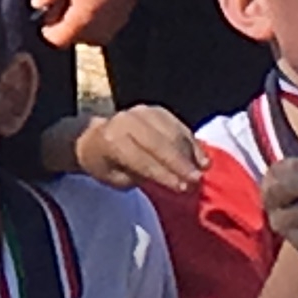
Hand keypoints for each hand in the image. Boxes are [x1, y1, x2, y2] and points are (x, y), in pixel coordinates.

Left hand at [31, 0, 157, 50]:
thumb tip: (35, 4)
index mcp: (83, 21)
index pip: (55, 40)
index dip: (46, 28)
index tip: (46, 11)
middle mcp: (98, 31)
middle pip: (69, 37)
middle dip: (61, 21)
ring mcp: (111, 29)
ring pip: (83, 33)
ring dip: (76, 19)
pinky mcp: (119, 24)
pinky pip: (97, 28)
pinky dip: (90, 17)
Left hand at [57, 102, 204, 193]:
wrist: (94, 137)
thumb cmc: (105, 164)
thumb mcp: (115, 178)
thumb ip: (141, 177)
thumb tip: (173, 180)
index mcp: (112, 141)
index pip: (141, 159)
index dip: (164, 174)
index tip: (183, 188)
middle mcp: (127, 121)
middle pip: (158, 142)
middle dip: (180, 163)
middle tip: (197, 180)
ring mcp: (142, 112)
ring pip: (171, 131)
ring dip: (189, 151)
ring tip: (203, 169)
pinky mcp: (155, 110)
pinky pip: (177, 124)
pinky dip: (191, 140)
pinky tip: (201, 156)